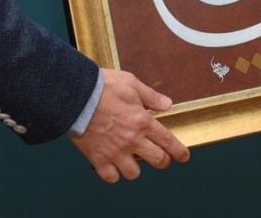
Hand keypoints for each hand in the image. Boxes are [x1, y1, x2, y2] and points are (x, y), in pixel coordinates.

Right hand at [69, 68, 189, 181]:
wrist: (76, 95)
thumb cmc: (103, 86)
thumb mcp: (131, 83)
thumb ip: (151, 96)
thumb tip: (167, 105)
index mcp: (142, 121)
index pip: (167, 140)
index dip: (178, 151)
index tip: (184, 156)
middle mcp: (132, 140)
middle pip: (156, 160)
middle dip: (162, 160)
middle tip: (160, 158)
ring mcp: (115, 152)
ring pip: (134, 173)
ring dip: (135, 167)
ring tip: (132, 158)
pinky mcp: (98, 159)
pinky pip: (111, 177)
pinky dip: (114, 173)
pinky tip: (114, 165)